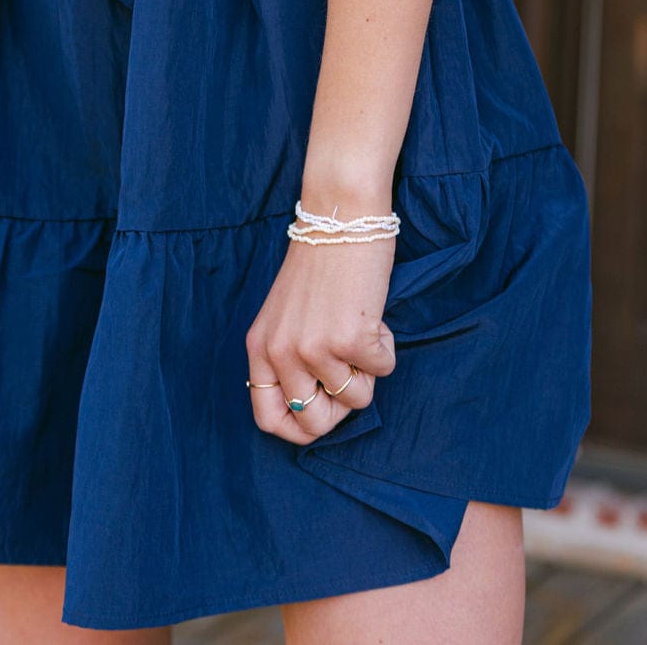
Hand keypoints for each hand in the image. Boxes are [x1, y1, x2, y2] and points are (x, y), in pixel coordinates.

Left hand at [245, 229, 396, 445]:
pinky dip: (386, 347)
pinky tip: (373, 315)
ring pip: (357, 398)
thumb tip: (316, 412)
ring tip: (360, 327)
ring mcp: (314, 349)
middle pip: (315, 422)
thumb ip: (289, 359)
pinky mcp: (350, 339)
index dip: (299, 429)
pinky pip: (383, 370)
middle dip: (342, 406)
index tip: (322, 415)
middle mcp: (281, 353)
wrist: (340, 218)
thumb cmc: (320, 266)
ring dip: (368, 369)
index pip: (267, 418)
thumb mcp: (286, 317)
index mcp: (260, 347)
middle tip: (350, 371)